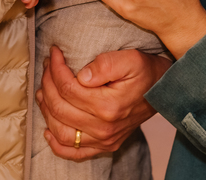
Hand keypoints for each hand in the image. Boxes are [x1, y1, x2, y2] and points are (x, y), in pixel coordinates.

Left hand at [37, 46, 170, 159]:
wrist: (162, 90)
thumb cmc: (145, 73)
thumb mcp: (130, 59)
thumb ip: (105, 64)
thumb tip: (81, 75)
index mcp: (108, 106)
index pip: (68, 88)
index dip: (55, 68)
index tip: (54, 53)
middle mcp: (104, 128)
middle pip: (60, 108)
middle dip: (48, 84)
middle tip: (46, 66)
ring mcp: (104, 140)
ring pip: (61, 131)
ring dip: (46, 110)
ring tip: (43, 90)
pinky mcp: (105, 146)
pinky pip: (74, 152)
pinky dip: (56, 144)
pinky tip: (47, 128)